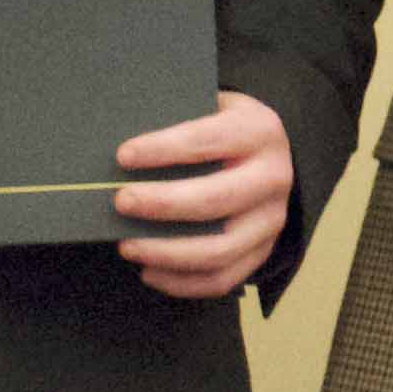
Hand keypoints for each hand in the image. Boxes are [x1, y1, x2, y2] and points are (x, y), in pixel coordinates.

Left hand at [117, 87, 295, 300]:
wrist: (265, 156)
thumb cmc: (219, 131)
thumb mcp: (208, 108)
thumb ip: (174, 119)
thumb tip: (118, 150)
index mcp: (259, 131)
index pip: (208, 140)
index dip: (164, 149)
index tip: (123, 156)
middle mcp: (273, 177)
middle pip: (215, 199)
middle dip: (162, 203)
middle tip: (120, 202)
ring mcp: (271, 220)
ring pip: (219, 249)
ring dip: (166, 252)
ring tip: (126, 245)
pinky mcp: (262, 252)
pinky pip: (222, 279)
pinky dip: (181, 282)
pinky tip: (148, 272)